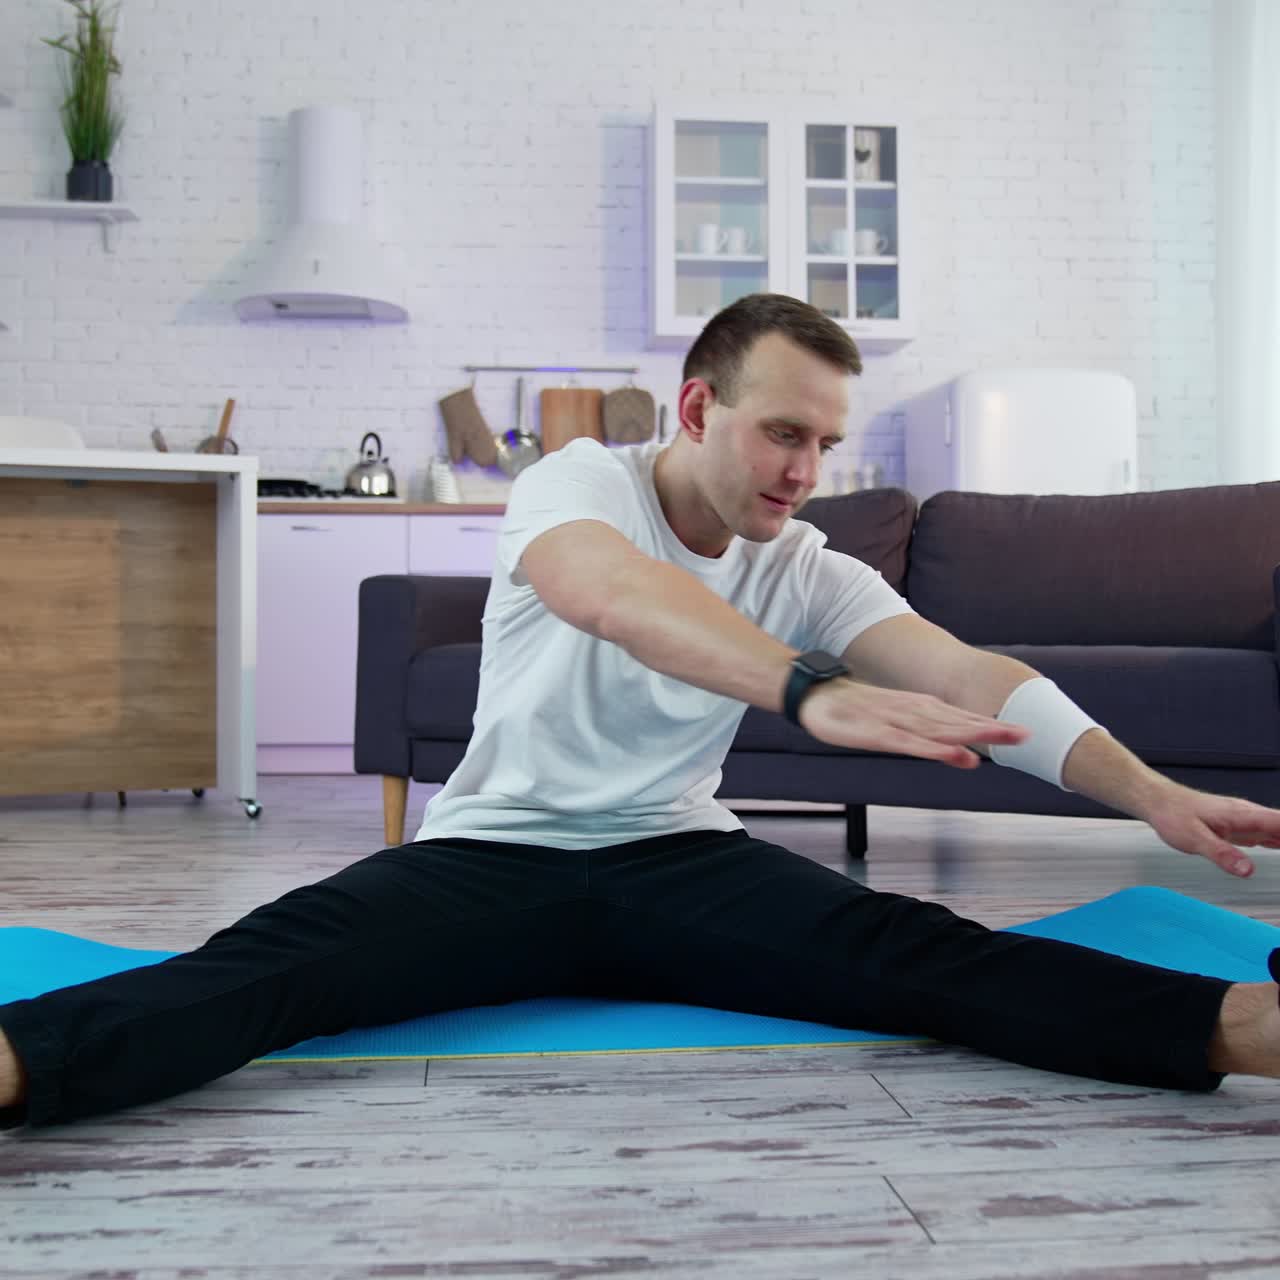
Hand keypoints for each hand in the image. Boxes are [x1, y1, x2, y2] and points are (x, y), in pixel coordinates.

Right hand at [798, 678, 1029, 767]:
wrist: (816, 694)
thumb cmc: (856, 710)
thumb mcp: (894, 719)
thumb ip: (924, 732)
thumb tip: (957, 749)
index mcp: (920, 708)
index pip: (962, 717)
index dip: (993, 723)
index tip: (1025, 730)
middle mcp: (914, 711)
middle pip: (959, 721)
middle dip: (994, 728)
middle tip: (1028, 735)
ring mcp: (897, 721)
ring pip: (942, 730)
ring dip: (975, 734)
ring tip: (1004, 739)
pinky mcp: (878, 734)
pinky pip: (913, 744)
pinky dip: (938, 750)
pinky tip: (958, 756)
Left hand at [1145, 786, 1279, 877]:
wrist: (1158, 801)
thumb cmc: (1173, 815)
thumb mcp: (1194, 838)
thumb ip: (1222, 854)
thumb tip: (1247, 870)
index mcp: (1244, 815)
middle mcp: (1249, 815)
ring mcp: (1245, 821)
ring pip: (1279, 831)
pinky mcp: (1239, 827)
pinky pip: (1267, 834)